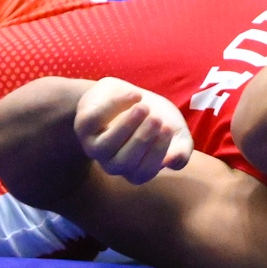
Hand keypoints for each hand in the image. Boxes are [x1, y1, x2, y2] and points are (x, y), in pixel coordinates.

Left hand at [74, 78, 194, 184]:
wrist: (132, 95)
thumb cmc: (155, 117)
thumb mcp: (175, 132)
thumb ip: (182, 149)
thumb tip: (174, 161)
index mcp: (134, 169)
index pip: (142, 173)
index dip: (156, 153)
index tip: (168, 128)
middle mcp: (112, 163)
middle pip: (122, 163)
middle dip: (141, 140)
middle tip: (157, 119)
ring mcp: (95, 146)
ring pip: (104, 147)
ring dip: (125, 126)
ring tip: (144, 107)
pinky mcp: (84, 125)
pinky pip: (94, 120)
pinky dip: (115, 106)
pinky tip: (134, 95)